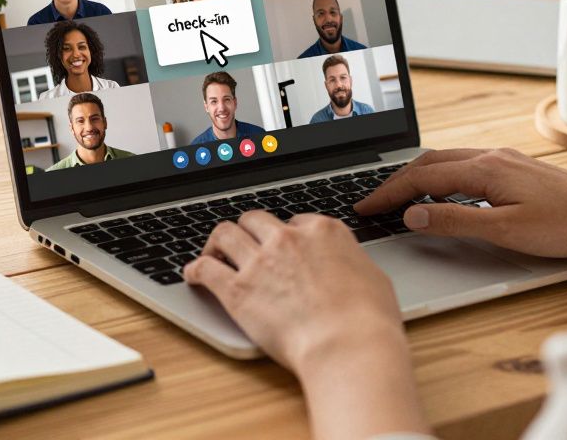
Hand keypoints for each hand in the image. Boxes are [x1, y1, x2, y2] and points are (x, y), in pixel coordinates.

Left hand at [185, 211, 429, 438]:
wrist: (347, 346)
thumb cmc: (368, 321)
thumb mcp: (373, 278)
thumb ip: (351, 264)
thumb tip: (347, 267)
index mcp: (323, 232)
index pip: (294, 221)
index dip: (284, 234)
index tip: (279, 245)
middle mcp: (287, 239)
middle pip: (254, 220)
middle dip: (248, 230)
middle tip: (243, 244)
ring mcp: (260, 262)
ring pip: (224, 234)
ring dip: (217, 242)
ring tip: (213, 253)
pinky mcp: (237, 290)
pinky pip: (205, 268)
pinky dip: (196, 269)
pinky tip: (193, 275)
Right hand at [357, 148, 566, 256]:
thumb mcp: (505, 231)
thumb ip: (456, 221)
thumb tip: (414, 215)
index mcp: (485, 168)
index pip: (422, 178)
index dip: (389, 193)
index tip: (365, 206)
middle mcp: (492, 156)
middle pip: (429, 162)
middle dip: (396, 181)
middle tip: (373, 201)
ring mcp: (505, 159)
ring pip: (447, 160)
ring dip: (417, 176)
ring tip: (398, 197)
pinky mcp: (516, 167)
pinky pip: (465, 164)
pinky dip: (440, 175)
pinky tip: (441, 191)